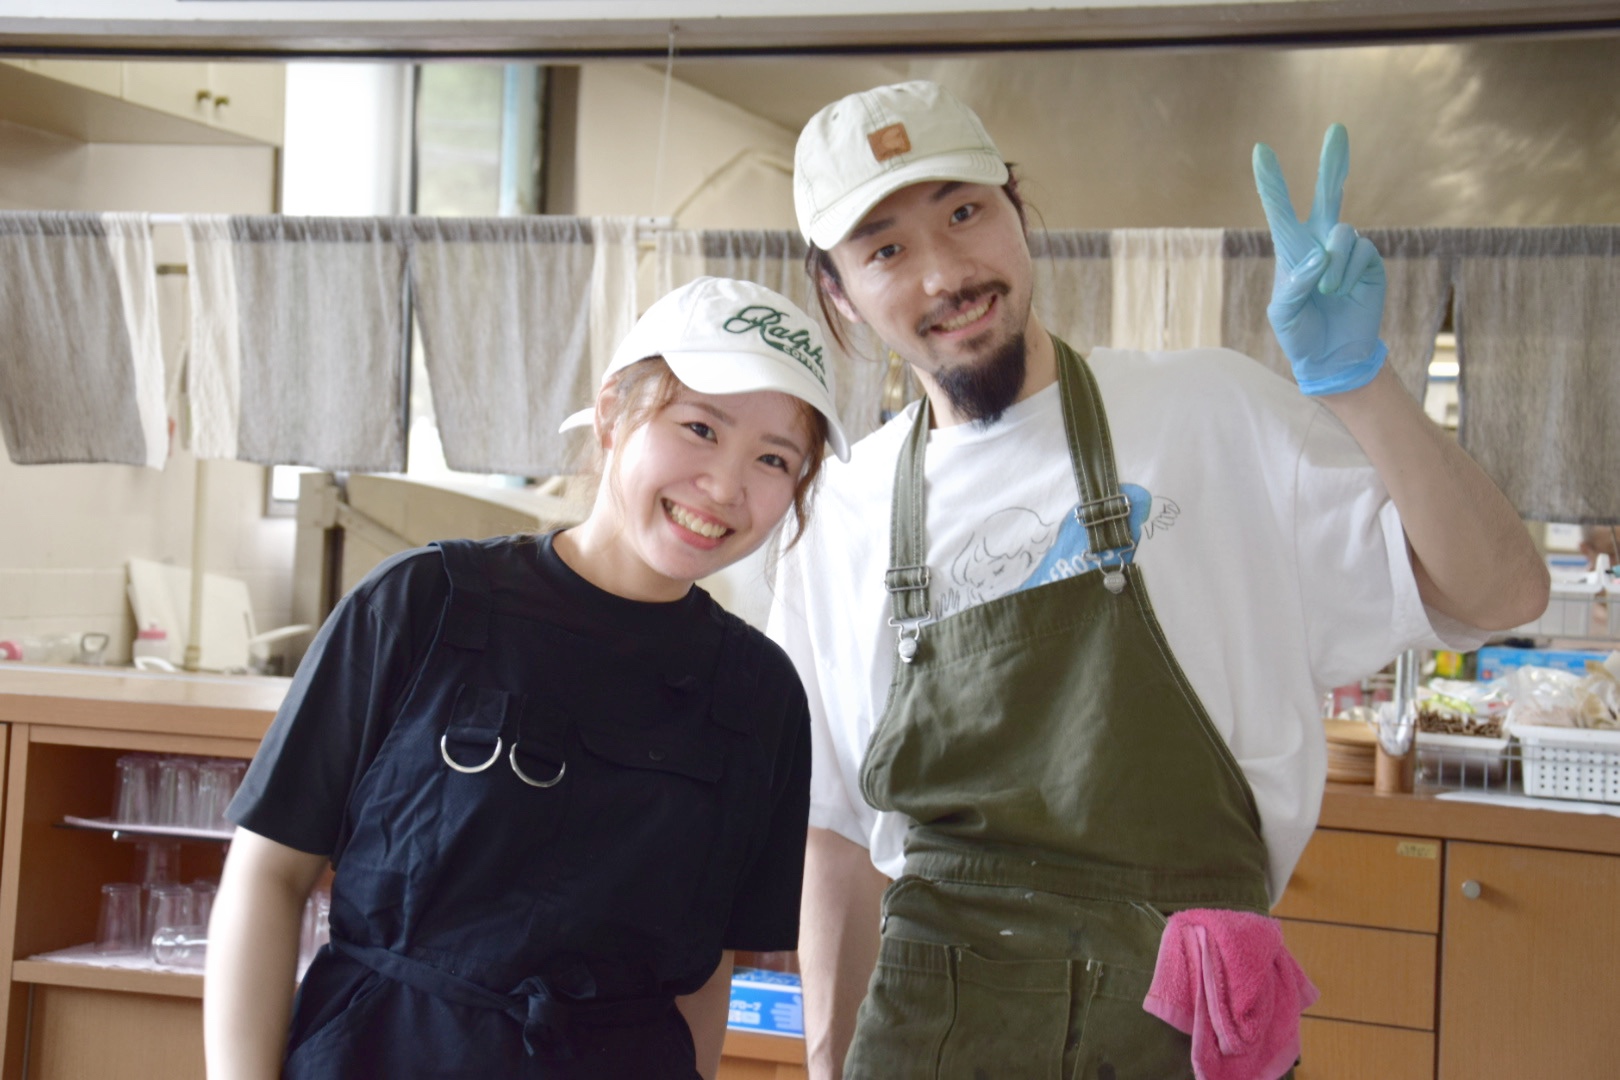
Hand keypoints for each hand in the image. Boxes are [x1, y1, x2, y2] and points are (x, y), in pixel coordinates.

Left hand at [1252, 124, 1387, 395]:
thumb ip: (1295, 285)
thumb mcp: (1284, 313)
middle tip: (1336, 129)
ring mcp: (1346, 251)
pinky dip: (1344, 274)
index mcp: (1292, 250)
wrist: (1332, 356)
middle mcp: (1320, 243)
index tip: (1261, 151)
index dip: (1272, 182)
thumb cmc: (1300, 333)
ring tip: (1326, 292)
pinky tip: (1340, 293)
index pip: (1281, 209)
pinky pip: (1358, 252)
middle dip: (1332, 162)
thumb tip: (1317, 257)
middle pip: (1329, 194)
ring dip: (1331, 263)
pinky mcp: (1367, 262)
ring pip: (1341, 232)